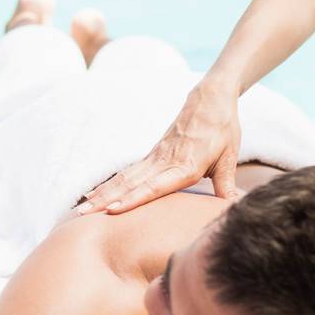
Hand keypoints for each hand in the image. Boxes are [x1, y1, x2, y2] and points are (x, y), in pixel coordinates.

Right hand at [77, 80, 243, 213]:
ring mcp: (155, 158)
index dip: (132, 199)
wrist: (210, 98)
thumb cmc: (222, 128)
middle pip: (129, 184)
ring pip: (123, 179)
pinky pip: (127, 173)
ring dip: (101, 194)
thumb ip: (226, 185)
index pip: (153, 187)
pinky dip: (109, 185)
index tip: (112, 210)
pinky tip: (95, 194)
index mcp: (184, 166)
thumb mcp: (228, 158)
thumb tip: (233, 207)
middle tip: (81, 215)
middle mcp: (164, 163)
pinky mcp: (152, 156)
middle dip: (104, 201)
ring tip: (80, 208)